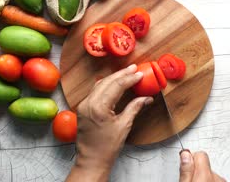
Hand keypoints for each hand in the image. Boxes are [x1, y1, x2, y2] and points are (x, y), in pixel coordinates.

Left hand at [66, 64, 152, 181]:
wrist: (92, 160)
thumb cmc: (107, 147)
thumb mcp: (124, 126)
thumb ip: (134, 108)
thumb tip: (146, 98)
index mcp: (99, 107)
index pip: (116, 86)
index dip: (129, 78)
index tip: (139, 74)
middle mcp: (88, 103)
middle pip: (107, 82)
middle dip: (121, 74)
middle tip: (134, 68)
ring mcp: (84, 105)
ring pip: (99, 85)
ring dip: (113, 78)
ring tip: (126, 73)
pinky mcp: (83, 108)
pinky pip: (95, 91)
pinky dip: (106, 85)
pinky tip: (114, 83)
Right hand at [179, 150, 225, 181]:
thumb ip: (186, 170)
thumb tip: (185, 154)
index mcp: (206, 174)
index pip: (200, 154)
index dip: (191, 159)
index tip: (186, 166)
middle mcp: (218, 177)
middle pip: (205, 164)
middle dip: (197, 169)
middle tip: (190, 179)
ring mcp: (222, 181)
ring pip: (210, 172)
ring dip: (204, 177)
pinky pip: (215, 179)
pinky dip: (210, 181)